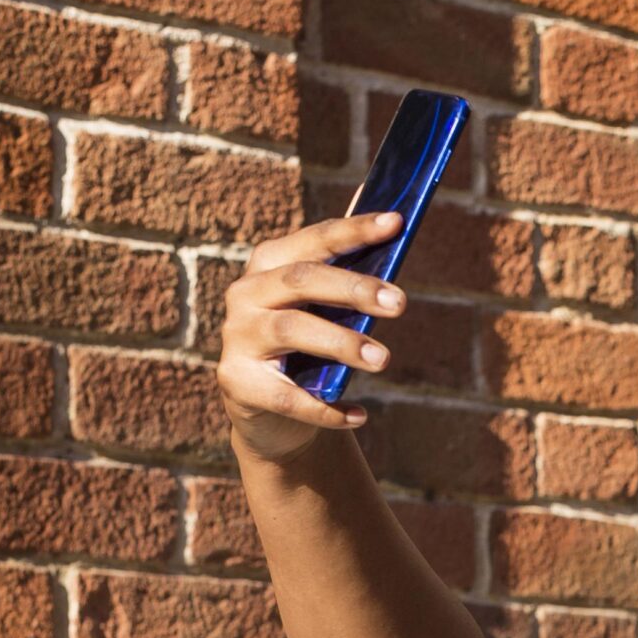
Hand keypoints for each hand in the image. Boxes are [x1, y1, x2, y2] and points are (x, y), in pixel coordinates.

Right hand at [217, 213, 405, 462]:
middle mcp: (247, 293)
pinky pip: (287, 395)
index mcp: (270, 265)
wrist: (270, 412)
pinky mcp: (237, 381)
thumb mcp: (327, 313)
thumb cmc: (309, 350)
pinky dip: (325, 407)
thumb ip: (350, 284)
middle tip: (400, 303)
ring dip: (341, 343)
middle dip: (354, 288)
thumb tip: (395, 239)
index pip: (315, 240)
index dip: (355, 230)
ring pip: (292, 329)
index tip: (396, 223)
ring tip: (382, 359)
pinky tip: (358, 414)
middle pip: (301, 280)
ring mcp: (237, 336)